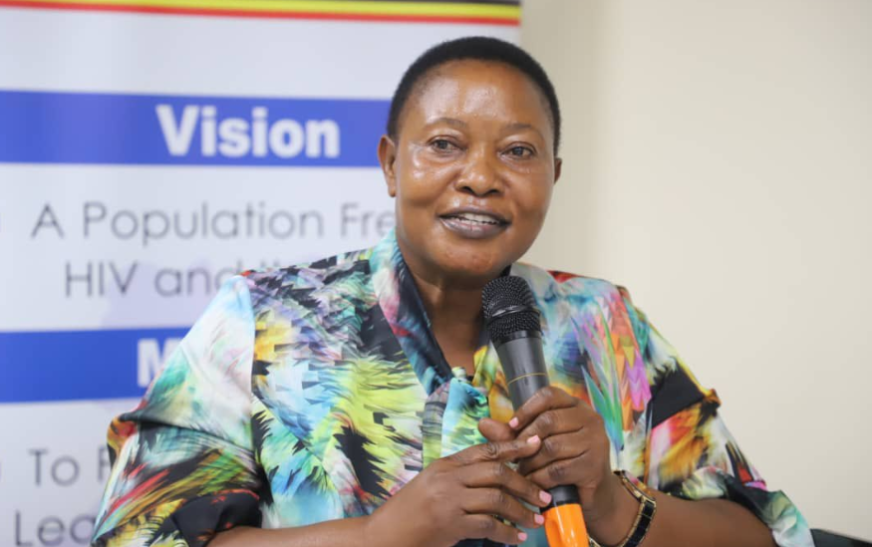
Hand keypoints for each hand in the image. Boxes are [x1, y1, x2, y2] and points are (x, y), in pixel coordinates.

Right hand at [366, 436, 552, 546]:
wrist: (384, 535)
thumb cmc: (411, 511)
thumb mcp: (433, 483)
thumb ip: (460, 475)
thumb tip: (495, 472)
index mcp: (446, 465)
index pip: (486, 449)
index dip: (514, 446)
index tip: (536, 443)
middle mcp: (448, 478)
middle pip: (497, 472)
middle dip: (526, 483)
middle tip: (544, 495)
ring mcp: (449, 500)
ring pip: (497, 499)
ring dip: (521, 511)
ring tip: (535, 520)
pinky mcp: (450, 524)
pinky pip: (488, 526)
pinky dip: (507, 533)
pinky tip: (516, 539)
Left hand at [478, 386, 623, 525]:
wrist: (592, 496)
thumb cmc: (562, 463)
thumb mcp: (536, 445)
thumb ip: (511, 434)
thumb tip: (482, 423)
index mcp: (576, 406)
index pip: (549, 395)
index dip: (526, 409)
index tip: (511, 426)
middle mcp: (590, 419)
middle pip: (548, 421)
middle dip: (524, 440)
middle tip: (513, 457)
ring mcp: (596, 442)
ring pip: (551, 447)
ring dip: (530, 462)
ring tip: (522, 472)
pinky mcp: (594, 466)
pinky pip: (557, 470)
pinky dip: (540, 478)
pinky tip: (534, 484)